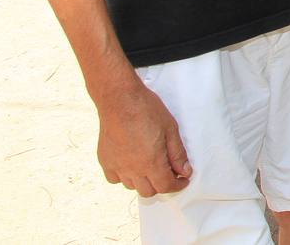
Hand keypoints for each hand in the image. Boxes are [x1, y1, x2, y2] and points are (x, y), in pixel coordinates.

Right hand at [97, 80, 191, 197]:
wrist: (120, 99)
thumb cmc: (147, 110)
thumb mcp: (171, 129)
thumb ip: (177, 154)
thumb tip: (185, 172)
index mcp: (151, 162)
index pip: (165, 186)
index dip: (178, 185)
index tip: (183, 179)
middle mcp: (132, 169)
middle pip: (148, 191)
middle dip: (161, 184)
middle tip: (169, 171)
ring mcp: (116, 166)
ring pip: (131, 186)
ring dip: (143, 181)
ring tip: (150, 164)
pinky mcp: (105, 160)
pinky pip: (115, 178)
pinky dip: (125, 176)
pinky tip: (131, 163)